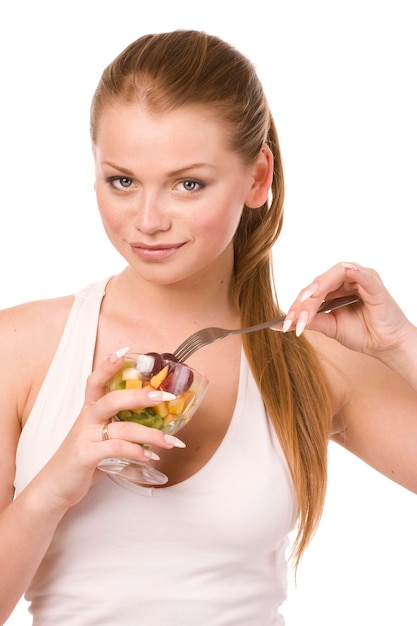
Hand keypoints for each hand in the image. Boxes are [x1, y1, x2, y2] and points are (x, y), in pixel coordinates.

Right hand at [31, 349, 182, 510]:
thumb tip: (156, 424)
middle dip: (140, 396)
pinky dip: (136, 451)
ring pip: (122, 428)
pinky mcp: (85, 456)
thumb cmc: (83, 459)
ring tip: (170, 442)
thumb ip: (121, 427)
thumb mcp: (100, 437)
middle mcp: (86, 419)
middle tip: (163, 396)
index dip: (108, 366)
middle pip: (112, 399)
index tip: (124, 352)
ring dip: (151, 434)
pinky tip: (149, 456)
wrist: (55, 486)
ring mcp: (84, 437)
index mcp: (89, 410)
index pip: (95, 381)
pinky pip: (115, 449)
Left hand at [283, 262, 411, 357]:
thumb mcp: (330, 327)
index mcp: (334, 288)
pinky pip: (360, 274)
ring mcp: (360, 278)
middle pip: (318, 284)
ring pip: (333, 276)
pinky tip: (333, 282)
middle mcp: (345, 280)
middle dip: (303, 302)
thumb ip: (310, 321)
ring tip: (307, 302)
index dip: (296, 307)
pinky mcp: (373, 283)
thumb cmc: (362, 333)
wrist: (386, 345)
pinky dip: (348, 274)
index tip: (284, 324)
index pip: (310, 292)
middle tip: (293, 319)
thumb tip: (281, 324)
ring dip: (318, 288)